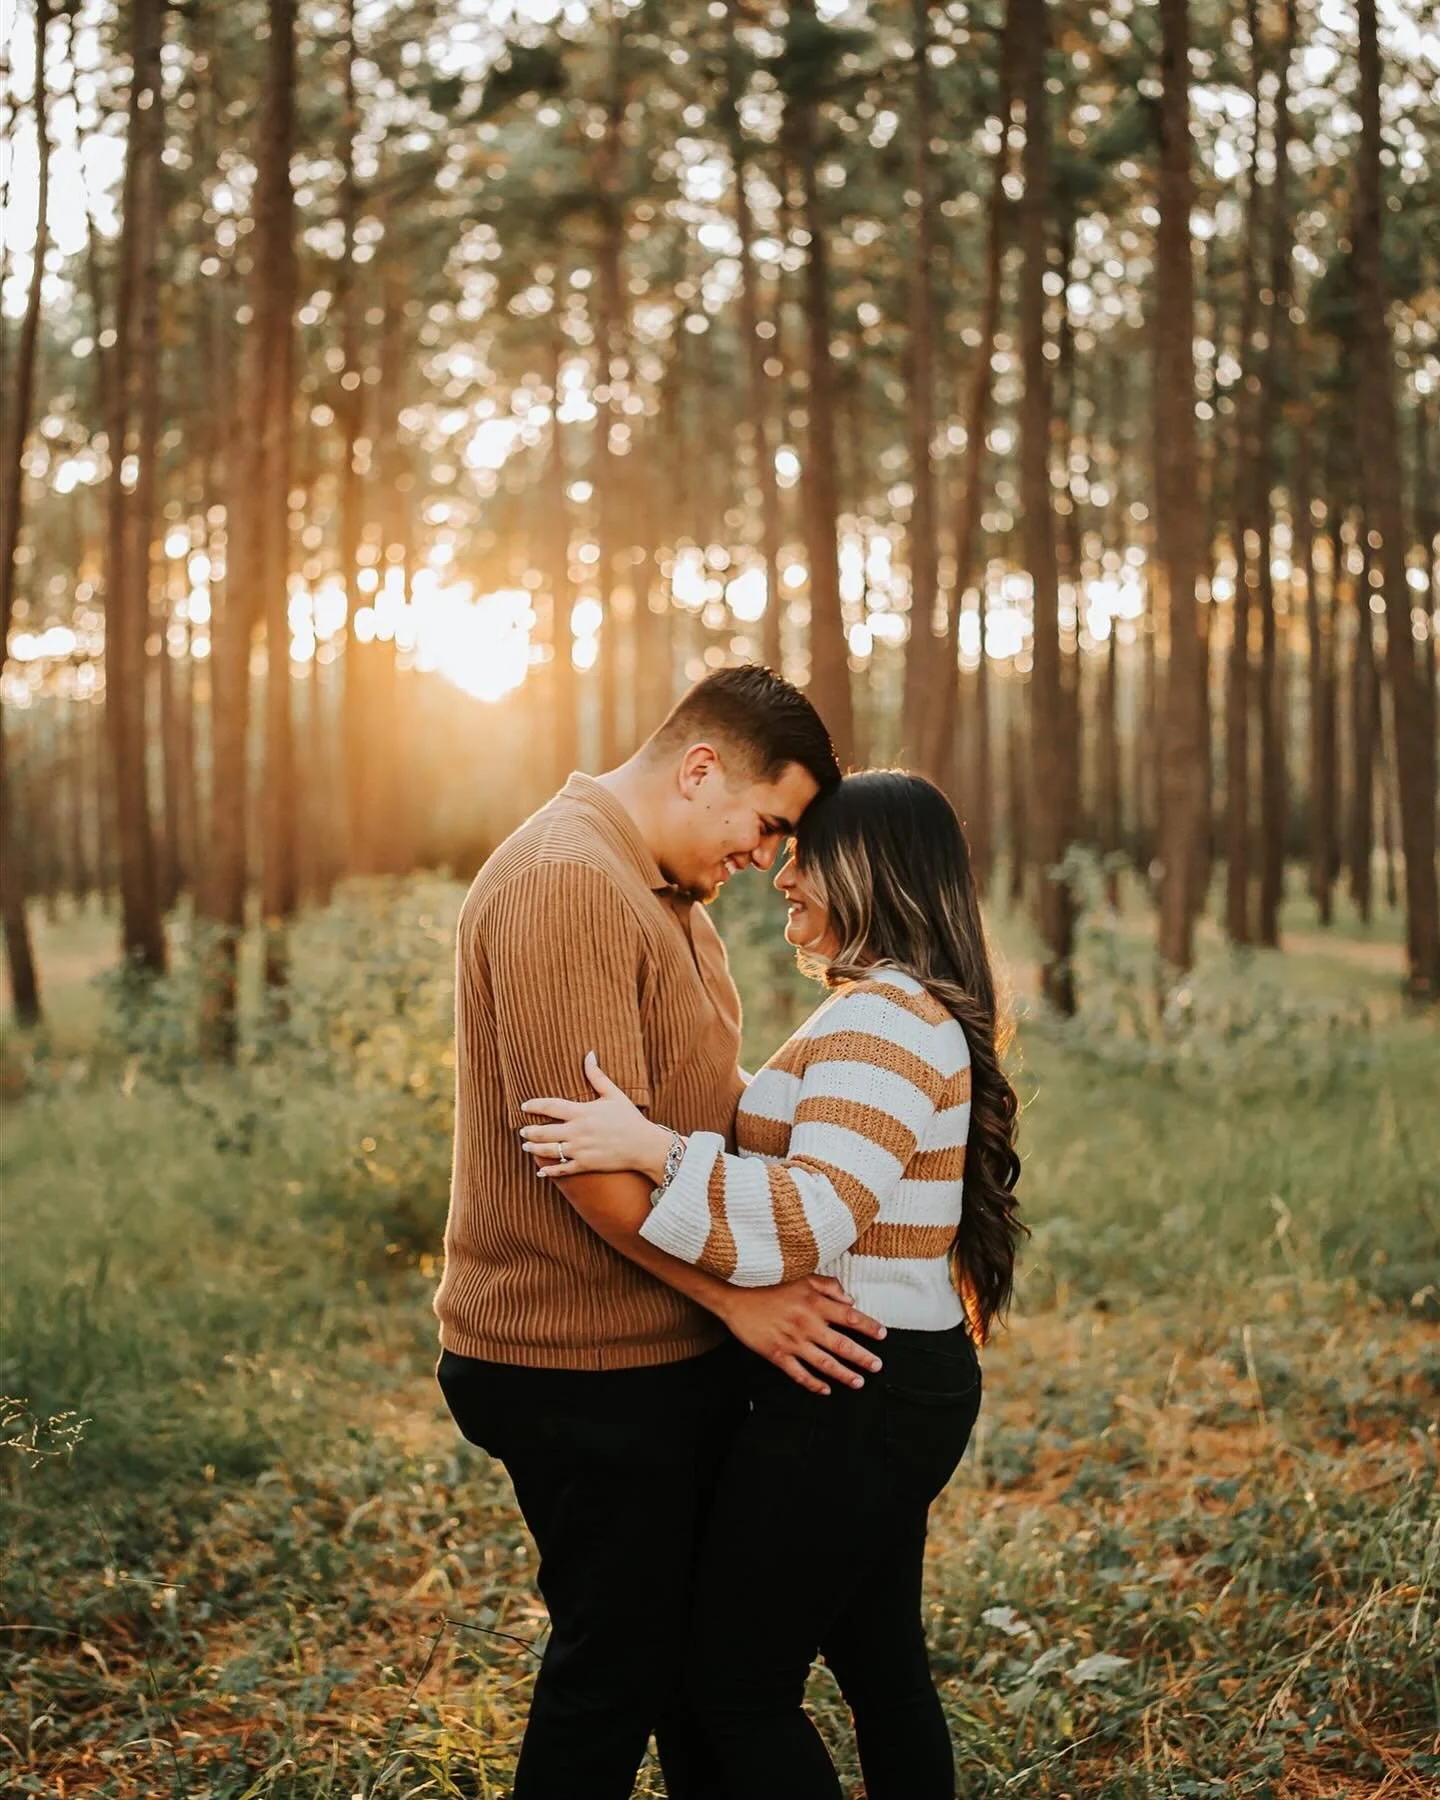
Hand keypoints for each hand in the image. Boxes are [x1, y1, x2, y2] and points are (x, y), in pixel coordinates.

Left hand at [521, 1052, 672, 1181]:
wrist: (644, 1146)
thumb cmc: (629, 1118)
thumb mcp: (614, 1094)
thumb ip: (597, 1076)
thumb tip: (589, 1054)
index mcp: (582, 1112)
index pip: (550, 1107)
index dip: (534, 1106)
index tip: (523, 1106)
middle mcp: (577, 1132)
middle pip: (543, 1131)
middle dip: (529, 1131)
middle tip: (522, 1130)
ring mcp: (580, 1150)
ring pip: (549, 1150)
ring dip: (534, 1148)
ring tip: (526, 1145)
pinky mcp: (585, 1165)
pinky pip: (562, 1169)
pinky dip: (549, 1171)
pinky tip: (540, 1171)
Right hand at [720, 1276, 885, 1396]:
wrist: (735, 1295)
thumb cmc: (769, 1283)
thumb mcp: (802, 1276)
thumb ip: (828, 1286)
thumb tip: (850, 1300)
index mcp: (814, 1303)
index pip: (849, 1316)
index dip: (868, 1326)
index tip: (882, 1335)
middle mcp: (807, 1324)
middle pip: (842, 1344)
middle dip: (862, 1357)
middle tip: (877, 1366)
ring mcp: (792, 1341)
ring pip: (824, 1362)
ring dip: (844, 1374)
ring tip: (859, 1382)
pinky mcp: (776, 1354)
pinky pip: (799, 1373)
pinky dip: (813, 1383)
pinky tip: (826, 1389)